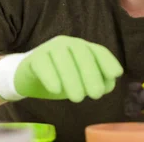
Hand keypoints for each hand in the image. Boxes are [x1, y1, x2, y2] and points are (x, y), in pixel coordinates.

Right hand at [0, 35, 122, 102]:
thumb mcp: (80, 81)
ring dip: (72, 79)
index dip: (108, 61)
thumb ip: (96, 80)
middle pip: (82, 53)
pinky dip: (51, 77)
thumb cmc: (59, 78)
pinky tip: (56, 90)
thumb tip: (109, 84)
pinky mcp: (34, 57)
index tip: (116, 75)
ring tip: (78, 98)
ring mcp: (49, 48)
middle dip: (91, 74)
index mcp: (82, 47)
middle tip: (96, 95)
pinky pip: (43, 64)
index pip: (98, 51)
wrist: (27, 77)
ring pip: (63, 58)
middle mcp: (67, 44)